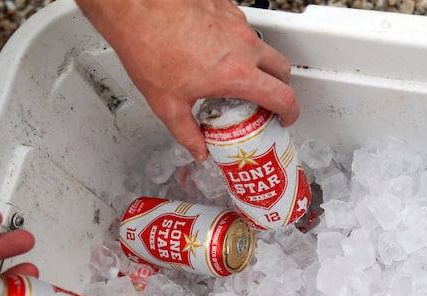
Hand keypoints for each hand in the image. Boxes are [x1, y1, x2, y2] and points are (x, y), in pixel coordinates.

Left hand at [75, 0, 299, 161]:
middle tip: (267, 100)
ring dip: (260, 64)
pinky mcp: (226, 8)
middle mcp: (243, 46)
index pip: (283, 96)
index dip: (291, 112)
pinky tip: (217, 51)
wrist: (135, 7)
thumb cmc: (148, 45)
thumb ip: (187, 133)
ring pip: (264, 47)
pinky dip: (240, 44)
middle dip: (281, 87)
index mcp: (236, 74)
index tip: (285, 118)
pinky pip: (244, 29)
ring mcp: (236, 23)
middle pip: (282, 69)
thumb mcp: (167, 103)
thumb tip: (198, 149)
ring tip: (237, 76)